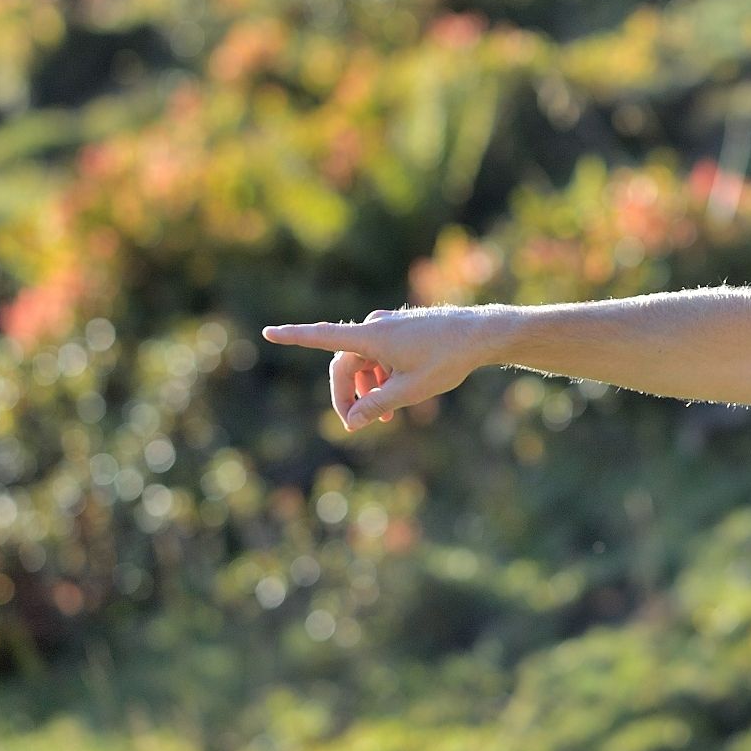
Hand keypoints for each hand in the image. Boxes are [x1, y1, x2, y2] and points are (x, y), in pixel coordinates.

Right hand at [262, 307, 491, 431]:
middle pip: (344, 364)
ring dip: (365, 388)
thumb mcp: (409, 391)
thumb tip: (352, 421)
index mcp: (371, 337)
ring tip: (383, 418)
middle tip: (356, 425)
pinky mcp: (401, 329)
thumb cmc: (447, 360)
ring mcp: (389, 325)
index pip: (323, 336)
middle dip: (346, 395)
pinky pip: (378, 354)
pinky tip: (393, 399)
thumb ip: (376, 406)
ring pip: (362, 361)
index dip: (294, 337)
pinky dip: (379, 376)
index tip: (268, 332)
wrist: (482, 334)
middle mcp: (375, 326)